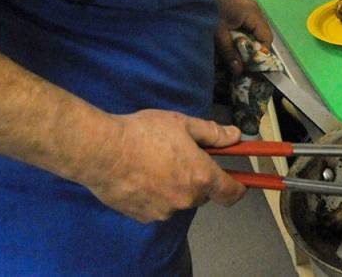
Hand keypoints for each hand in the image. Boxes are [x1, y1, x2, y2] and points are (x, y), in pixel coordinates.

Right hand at [84, 109, 244, 222]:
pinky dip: (155, 195)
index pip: (231, 193)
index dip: (238, 188)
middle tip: (181, 157)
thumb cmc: (143, 133)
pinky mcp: (143, 217)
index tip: (239, 182)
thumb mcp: (182, 124)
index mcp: (201, 176)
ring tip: (155, 163)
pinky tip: (141, 175)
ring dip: (175, 187)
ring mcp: (164, 211)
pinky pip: (158, 207)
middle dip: (198, 178)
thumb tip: (235, 136)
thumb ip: (212, 133)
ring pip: (179, 200)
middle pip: (203, 194)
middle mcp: (186, 199)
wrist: (102, 151)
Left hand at [213, 0, 271, 75]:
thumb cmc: (206, 9)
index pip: (266, 37)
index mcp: (252, 12)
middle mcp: (254, 6)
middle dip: (253, 47)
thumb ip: (229, 52)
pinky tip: (232, 37)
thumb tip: (239, 71)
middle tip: (242, 59)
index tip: (250, 64)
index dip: (260, 53)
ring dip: (247, 40)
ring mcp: (248, 3)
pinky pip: (248, 21)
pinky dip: (243, 31)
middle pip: (262, 33)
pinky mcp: (241, 3)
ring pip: (255, 28)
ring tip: (236, 49)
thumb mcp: (218, 34)